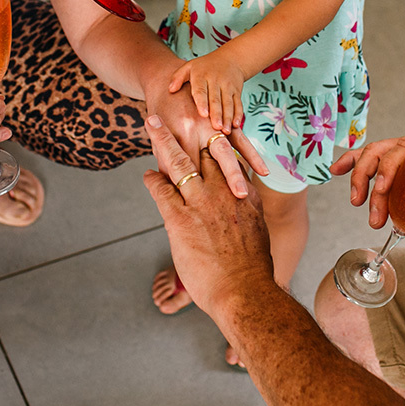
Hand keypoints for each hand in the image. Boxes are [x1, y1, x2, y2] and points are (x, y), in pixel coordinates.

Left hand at [142, 115, 273, 319]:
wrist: (247, 294)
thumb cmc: (254, 274)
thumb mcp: (256, 237)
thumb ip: (248, 220)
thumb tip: (245, 220)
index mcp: (245, 197)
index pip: (230, 160)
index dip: (219, 143)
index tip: (211, 128)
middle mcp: (224, 193)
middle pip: (205, 151)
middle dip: (191, 130)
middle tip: (178, 111)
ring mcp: (201, 203)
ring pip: (179, 161)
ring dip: (163, 140)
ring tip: (152, 123)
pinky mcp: (180, 219)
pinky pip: (162, 189)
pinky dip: (153, 179)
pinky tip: (147, 174)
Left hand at [144, 81, 269, 197]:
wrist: (163, 78)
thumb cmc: (157, 113)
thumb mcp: (157, 139)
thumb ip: (165, 164)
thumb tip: (172, 192)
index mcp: (180, 134)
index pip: (187, 167)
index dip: (192, 190)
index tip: (200, 211)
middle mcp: (198, 127)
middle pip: (213, 159)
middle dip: (226, 179)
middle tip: (237, 199)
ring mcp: (213, 121)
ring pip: (230, 150)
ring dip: (240, 172)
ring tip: (248, 195)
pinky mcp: (223, 117)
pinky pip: (240, 138)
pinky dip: (250, 154)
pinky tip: (261, 172)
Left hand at [168, 53, 245, 131]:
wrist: (230, 59)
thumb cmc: (205, 67)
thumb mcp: (189, 66)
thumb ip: (178, 77)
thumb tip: (171, 89)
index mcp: (202, 76)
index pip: (201, 90)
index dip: (202, 102)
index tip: (203, 114)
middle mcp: (216, 81)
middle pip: (216, 99)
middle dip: (217, 114)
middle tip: (216, 127)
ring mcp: (228, 87)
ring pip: (228, 103)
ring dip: (228, 117)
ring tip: (226, 131)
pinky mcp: (237, 92)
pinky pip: (238, 103)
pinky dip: (238, 114)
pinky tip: (236, 125)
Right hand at [331, 122, 404, 248]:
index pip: (404, 149)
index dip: (388, 168)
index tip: (382, 190)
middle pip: (381, 152)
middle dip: (368, 180)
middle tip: (372, 214)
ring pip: (372, 155)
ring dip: (358, 177)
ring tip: (356, 203)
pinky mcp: (400, 161)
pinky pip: (372, 158)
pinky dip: (353, 163)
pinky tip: (337, 171)